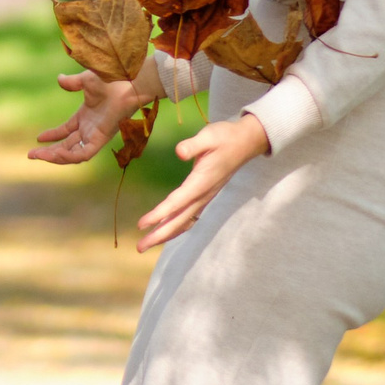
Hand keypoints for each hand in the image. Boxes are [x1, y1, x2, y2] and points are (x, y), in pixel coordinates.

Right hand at [29, 73, 144, 164]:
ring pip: (73, 153)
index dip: (52, 135)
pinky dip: (71, 156)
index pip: (65, 131)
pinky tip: (57, 155)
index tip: (38, 139)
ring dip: (56, 156)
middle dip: (48, 151)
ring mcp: (95, 135)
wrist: (127, 82)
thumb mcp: (86, 80)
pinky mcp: (101, 139)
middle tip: (31, 155)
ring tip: (40, 156)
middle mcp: (90, 128)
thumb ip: (72, 83)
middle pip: (66, 145)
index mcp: (85, 116)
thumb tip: (59, 79)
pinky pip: (84, 154)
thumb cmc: (112, 80)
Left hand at [134, 113, 270, 250]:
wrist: (246, 143)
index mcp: (201, 182)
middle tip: (139, 247)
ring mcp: (205, 198)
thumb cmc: (225, 137)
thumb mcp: (209, 136)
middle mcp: (203, 195)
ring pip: (184, 223)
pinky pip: (189, 218)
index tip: (141, 225)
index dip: (159, 215)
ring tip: (147, 244)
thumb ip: (193, 145)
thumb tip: (179, 152)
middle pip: (179, 221)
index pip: (176, 202)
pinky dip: (176, 228)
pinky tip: (165, 231)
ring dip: (166, 235)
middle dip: (159, 235)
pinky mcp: (205, 196)